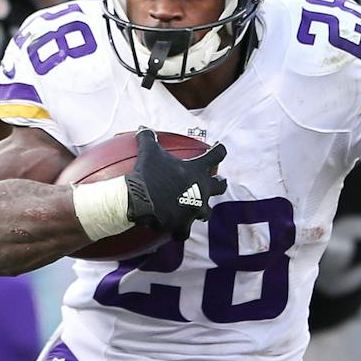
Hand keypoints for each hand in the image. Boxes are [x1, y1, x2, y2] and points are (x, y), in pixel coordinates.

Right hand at [125, 128, 226, 242]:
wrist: (140, 200)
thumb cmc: (147, 173)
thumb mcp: (148, 151)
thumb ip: (148, 138)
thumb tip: (142, 128)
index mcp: (197, 170)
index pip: (216, 155)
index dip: (219, 150)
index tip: (219, 147)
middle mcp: (201, 190)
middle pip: (219, 186)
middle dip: (220, 183)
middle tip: (219, 181)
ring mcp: (194, 209)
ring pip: (206, 212)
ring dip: (203, 210)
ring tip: (200, 211)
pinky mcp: (183, 225)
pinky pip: (185, 231)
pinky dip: (181, 231)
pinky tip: (178, 232)